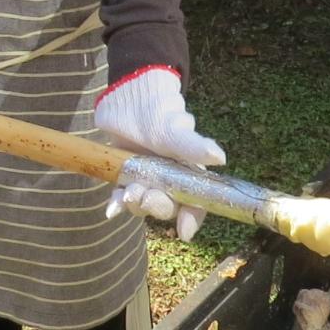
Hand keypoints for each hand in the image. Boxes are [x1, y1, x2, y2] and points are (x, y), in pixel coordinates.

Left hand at [93, 66, 225, 240]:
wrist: (129, 96)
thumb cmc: (159, 112)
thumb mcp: (175, 130)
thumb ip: (194, 146)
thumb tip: (219, 158)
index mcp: (188, 172)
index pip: (196, 202)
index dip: (192, 218)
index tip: (184, 233)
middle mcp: (169, 180)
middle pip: (168, 206)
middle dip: (157, 206)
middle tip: (144, 196)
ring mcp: (146, 179)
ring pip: (144, 203)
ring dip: (136, 203)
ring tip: (126, 194)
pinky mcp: (126, 176)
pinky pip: (121, 196)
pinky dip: (116, 204)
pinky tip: (110, 209)